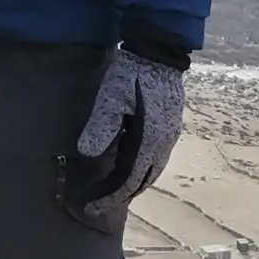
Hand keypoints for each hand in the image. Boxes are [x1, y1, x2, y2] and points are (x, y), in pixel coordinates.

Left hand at [66, 47, 185, 231]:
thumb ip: (101, 126)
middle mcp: (164, 143)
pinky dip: (141, 167)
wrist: (159, 51)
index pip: (130, 181)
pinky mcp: (170, 125)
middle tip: (99, 202)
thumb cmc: (132, 73)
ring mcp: (170, 134)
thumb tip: (88, 154)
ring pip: (152, 169)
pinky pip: (156, 156)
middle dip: (122, 194)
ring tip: (113, 187)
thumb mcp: (111, 97)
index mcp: (150, 141)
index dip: (111, 197)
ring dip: (133, 182)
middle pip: (144, 180)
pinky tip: (129, 162)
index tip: (93, 207)